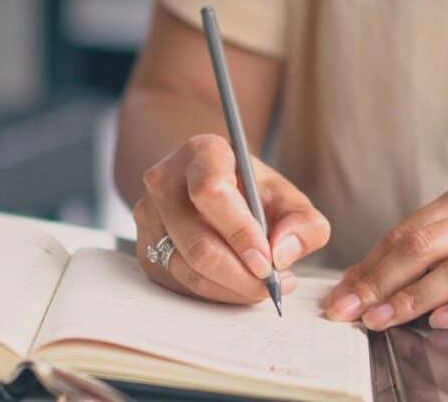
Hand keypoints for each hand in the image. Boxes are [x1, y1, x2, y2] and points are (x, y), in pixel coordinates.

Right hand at [133, 134, 330, 303]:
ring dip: (230, 289)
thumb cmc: (252, 192)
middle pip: (198, 243)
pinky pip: (179, 284)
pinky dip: (215, 294)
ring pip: (188, 270)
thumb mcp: (287, 198)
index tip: (267, 261)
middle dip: (240, 275)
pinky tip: (237, 285)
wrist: (212, 188)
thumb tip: (283, 253)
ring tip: (262, 286)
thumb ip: (303, 223)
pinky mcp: (144, 247)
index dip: (240, 233)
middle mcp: (164, 180)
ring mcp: (148, 215)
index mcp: (202, 153)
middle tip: (271, 284)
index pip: (210, 192)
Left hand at [325, 177, 447, 329]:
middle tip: (352, 308)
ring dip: (414, 298)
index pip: (409, 230)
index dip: (371, 263)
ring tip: (385, 318)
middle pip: (424, 247)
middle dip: (380, 281)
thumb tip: (372, 273)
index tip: (344, 291)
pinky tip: (441, 320)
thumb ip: (436, 239)